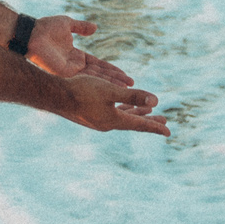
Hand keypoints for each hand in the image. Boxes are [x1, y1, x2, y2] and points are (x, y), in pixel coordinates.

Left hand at [27, 15, 134, 86]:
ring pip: (95, 79)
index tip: (125, 75)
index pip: (98, 65)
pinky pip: (85, 79)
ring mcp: (70, 71)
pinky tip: (109, 87)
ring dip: (111, 83)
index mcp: (76, 55)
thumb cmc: (45, 28)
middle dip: (116, 80)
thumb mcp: (67, 24)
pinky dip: (98, 82)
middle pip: (99, 75)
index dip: (112, 70)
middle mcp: (75, 66)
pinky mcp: (65, 74)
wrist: (31, 33)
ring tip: (127, 89)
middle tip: (132, 86)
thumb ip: (81, 27)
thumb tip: (95, 28)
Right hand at [56, 71, 170, 135]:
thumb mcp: (111, 91)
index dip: (155, 127)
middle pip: (133, 122)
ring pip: (122, 117)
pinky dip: (122, 109)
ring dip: (135, 113)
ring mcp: (98, 121)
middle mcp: (107, 124)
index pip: (140, 125)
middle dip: (149, 120)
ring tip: (147, 109)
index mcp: (114, 121)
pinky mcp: (90, 115)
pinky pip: (112, 114)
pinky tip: (121, 103)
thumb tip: (156, 100)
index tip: (169, 132)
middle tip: (163, 121)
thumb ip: (133, 95)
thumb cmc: (82, 91)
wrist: (55, 96)